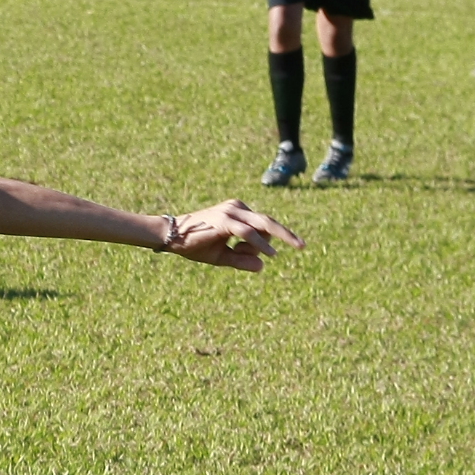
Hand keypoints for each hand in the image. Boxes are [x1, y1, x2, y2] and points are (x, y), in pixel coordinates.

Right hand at [164, 199, 303, 273]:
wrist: (171, 237)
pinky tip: (271, 253)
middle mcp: (236, 208)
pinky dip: (260, 243)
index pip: (262, 225)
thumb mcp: (222, 256)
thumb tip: (263, 266)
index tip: (273, 252)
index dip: (268, 241)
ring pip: (262, 224)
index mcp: (237, 212)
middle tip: (303, 246)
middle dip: (287, 233)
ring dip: (277, 239)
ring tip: (291, 249)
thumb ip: (241, 260)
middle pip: (268, 220)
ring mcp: (231, 212)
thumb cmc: (194, 245)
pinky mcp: (225, 220)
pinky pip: (247, 232)